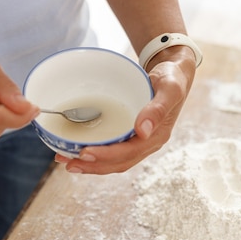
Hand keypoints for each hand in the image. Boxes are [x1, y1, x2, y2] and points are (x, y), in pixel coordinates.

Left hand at [55, 54, 194, 173]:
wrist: (173, 73)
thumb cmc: (171, 78)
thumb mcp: (169, 88)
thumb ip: (157, 108)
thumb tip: (141, 131)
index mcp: (156, 136)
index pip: (129, 153)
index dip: (106, 156)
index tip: (84, 153)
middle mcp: (147, 144)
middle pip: (118, 162)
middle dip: (93, 166)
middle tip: (68, 163)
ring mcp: (139, 143)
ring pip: (113, 161)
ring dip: (90, 165)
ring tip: (67, 162)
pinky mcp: (130, 138)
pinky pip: (112, 152)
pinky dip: (95, 155)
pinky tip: (78, 152)